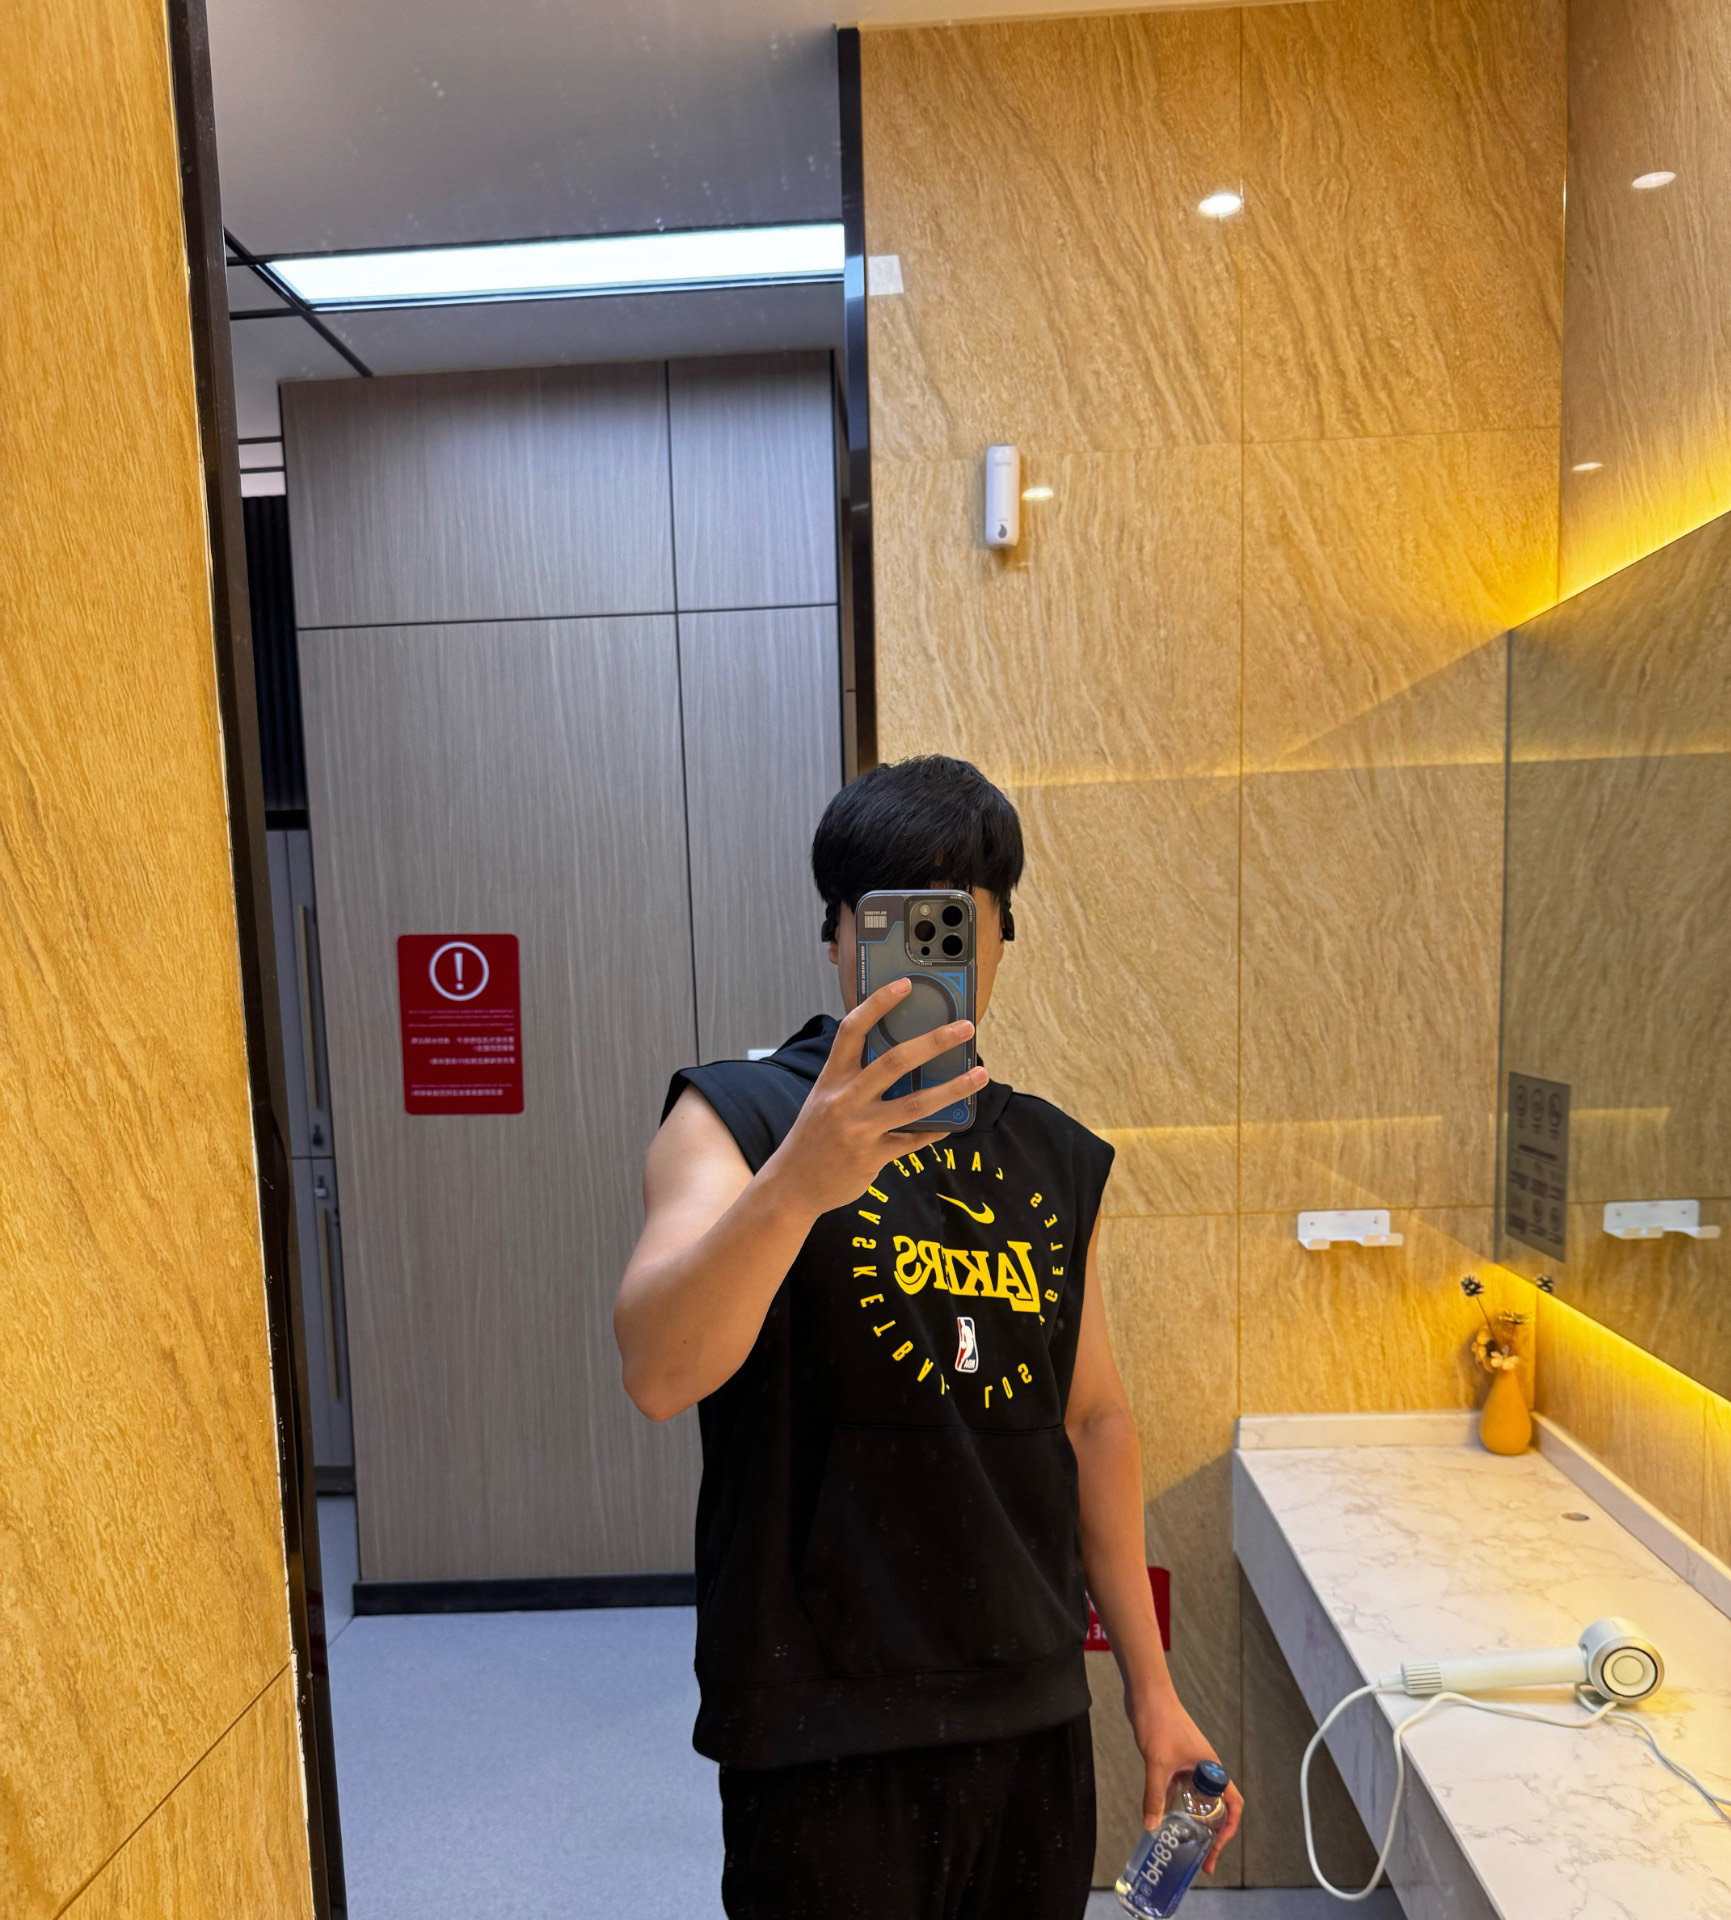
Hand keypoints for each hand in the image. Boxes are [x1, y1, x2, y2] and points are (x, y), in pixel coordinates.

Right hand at [764, 979, 985, 1218]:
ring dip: (952, 1088)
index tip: (905, 984)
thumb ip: (856, 1079)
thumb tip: (905, 1059)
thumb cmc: (815, 1135)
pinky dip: (936, 1130)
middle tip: (965, 1027)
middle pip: (894, 1062)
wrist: (793, 1185)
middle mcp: (844, 1099)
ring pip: (914, 1104)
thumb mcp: (826, 1098)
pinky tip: (954, 1122)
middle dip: (934, 1041)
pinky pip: (913, 1140)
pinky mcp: (872, 1157)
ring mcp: (859, 1130)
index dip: (878, 1004)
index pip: (852, 1030)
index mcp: (832, 1078)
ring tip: (980, 1075)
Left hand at [1129, 1688, 1242, 1874]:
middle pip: (1216, 1805)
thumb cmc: (1160, 1720)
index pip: (1233, 1803)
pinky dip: (1174, 1802)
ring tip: (1184, 1842)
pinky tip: (1161, 1816)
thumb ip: (1155, 1795)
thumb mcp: (1157, 1763)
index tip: (1217, 1846)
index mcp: (1211, 1767)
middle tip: (1202, 1857)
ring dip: (1192, 1819)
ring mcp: (1189, 1763)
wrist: (1147, 1692)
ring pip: (1196, 1797)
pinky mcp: (1174, 1759)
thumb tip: (1151, 1825)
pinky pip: (1179, 1787)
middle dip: (1212, 1832)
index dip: (1230, 1827)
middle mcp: (1204, 1767)